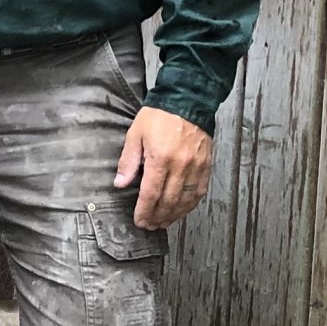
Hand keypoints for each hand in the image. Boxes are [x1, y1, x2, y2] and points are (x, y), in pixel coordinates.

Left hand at [114, 107, 214, 229]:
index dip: (144, 211)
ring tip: (164, 222)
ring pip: (186, 200)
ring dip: (174, 215)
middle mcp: (180, 165)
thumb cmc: (159, 116)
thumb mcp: (135, 134)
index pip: (151, 193)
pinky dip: (190, 204)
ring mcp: (196, 166)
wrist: (188, 99)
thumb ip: (128, 161)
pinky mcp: (206, 165)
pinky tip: (182, 210)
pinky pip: (199, 191)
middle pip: (169, 201)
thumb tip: (120, 184)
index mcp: (160, 158)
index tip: (139, 221)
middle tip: (150, 225)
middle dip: (158, 216)